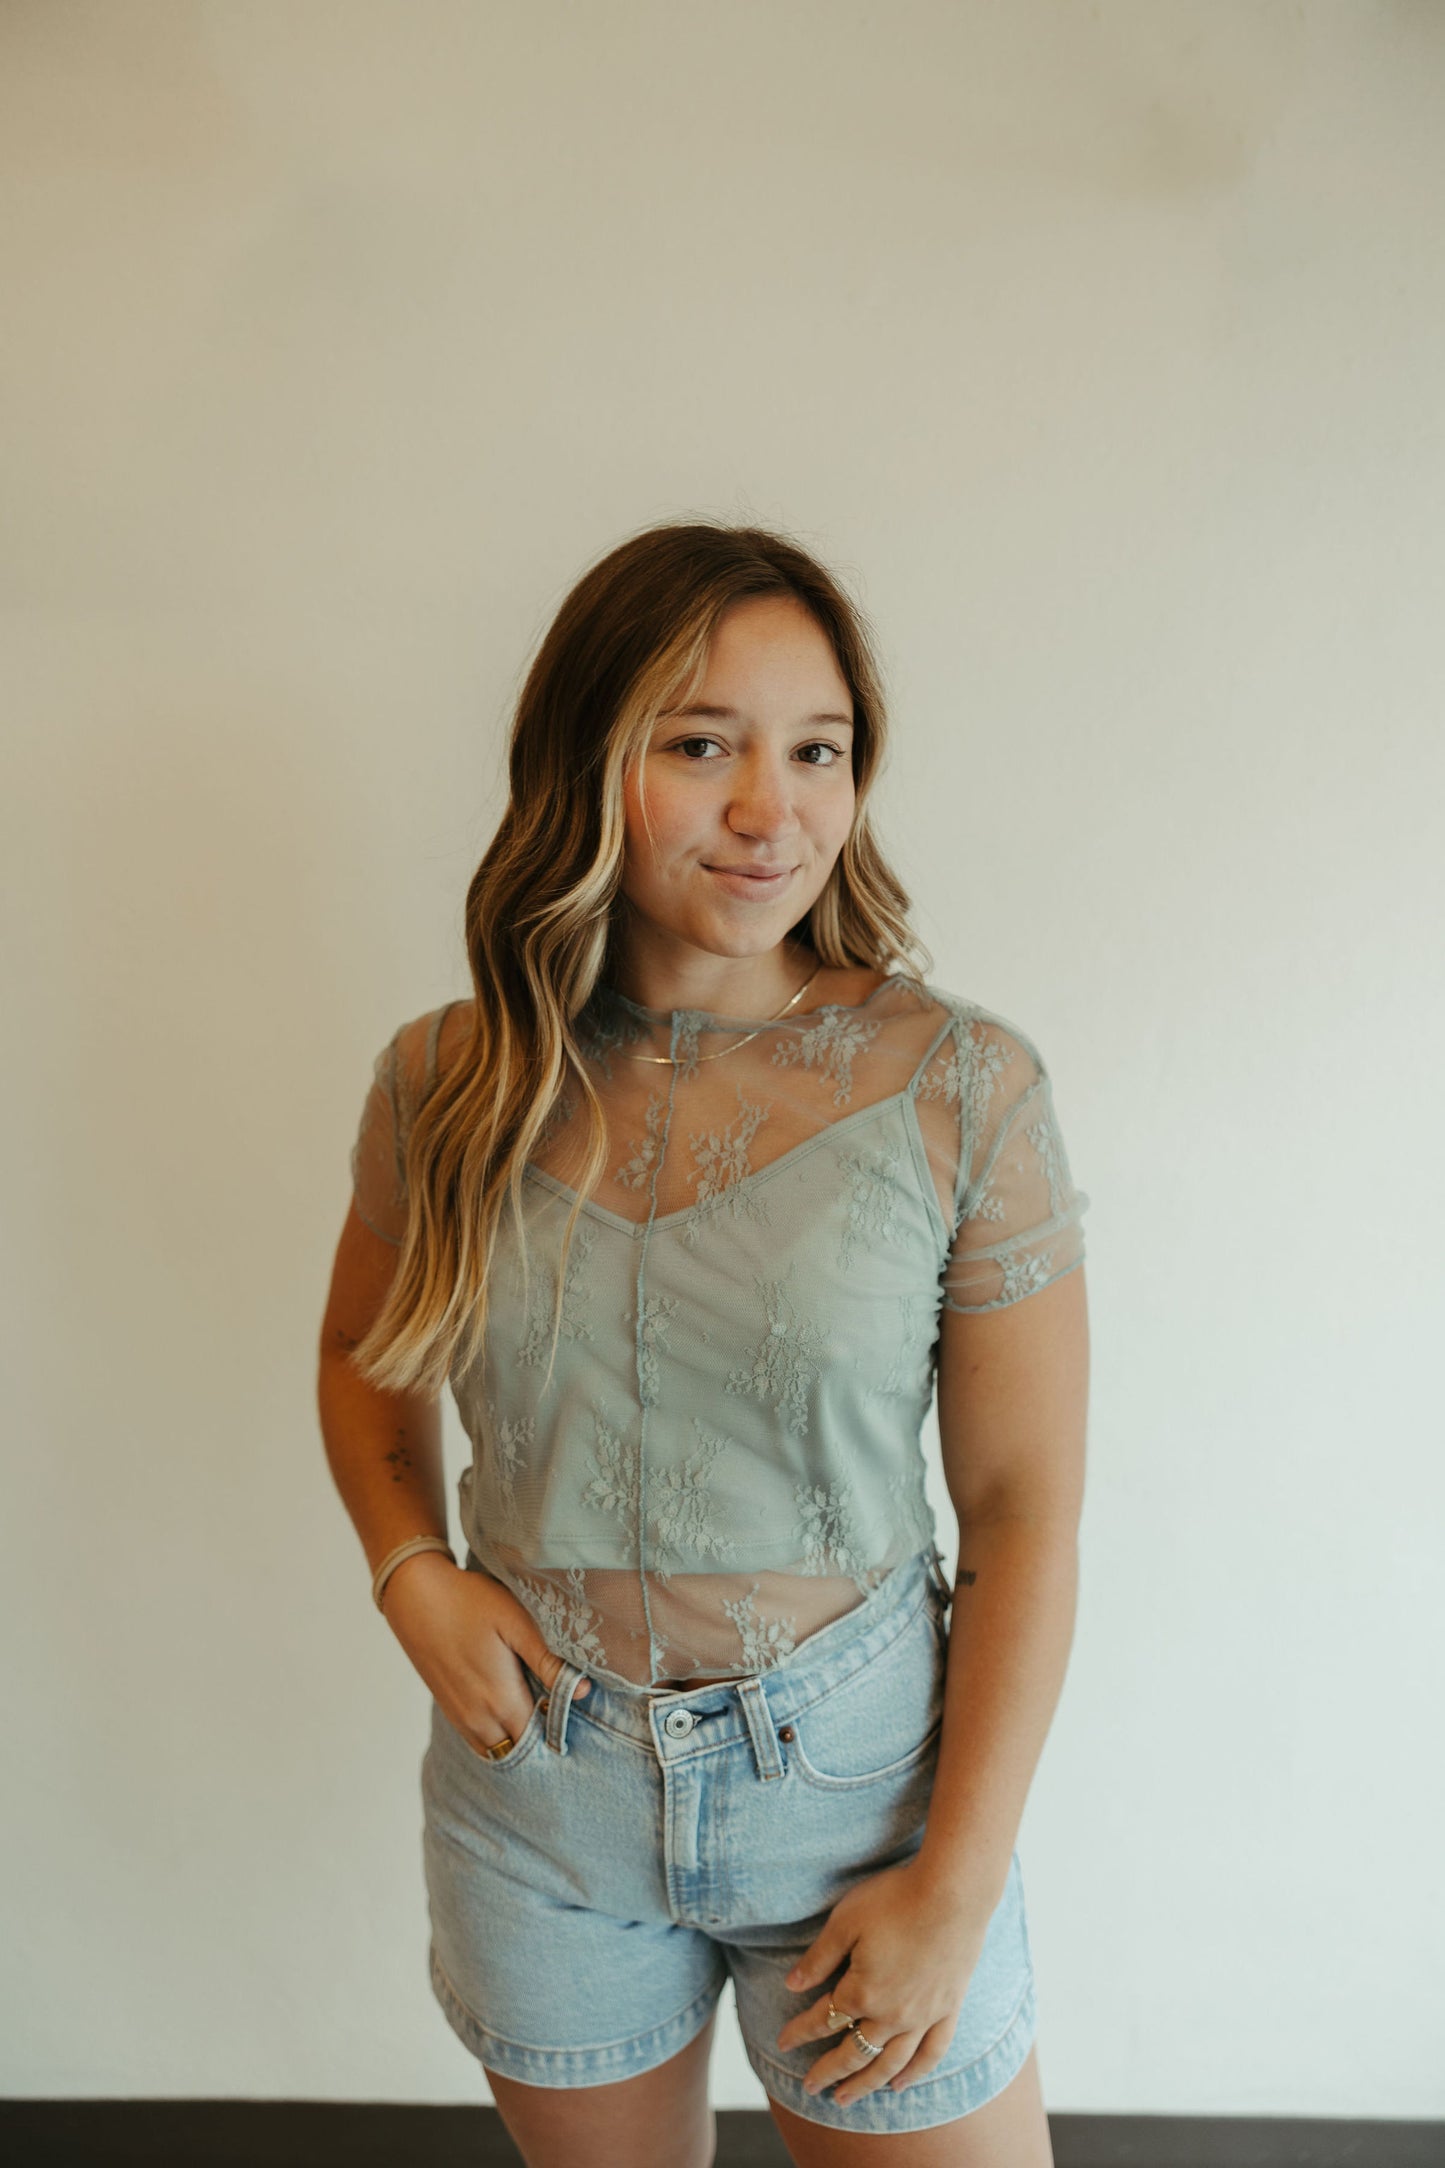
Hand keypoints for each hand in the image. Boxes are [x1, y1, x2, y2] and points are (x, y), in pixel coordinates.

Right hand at [379, 1552, 590, 1754]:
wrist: (415, 1594)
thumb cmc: (469, 1602)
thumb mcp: (516, 1623)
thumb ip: (549, 1661)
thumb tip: (585, 1691)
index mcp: (501, 1700)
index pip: (540, 1739)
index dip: (560, 1730)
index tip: (574, 1714)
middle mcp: (479, 1719)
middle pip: (518, 1748)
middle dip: (540, 1739)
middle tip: (560, 1713)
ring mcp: (459, 1716)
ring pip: (495, 1748)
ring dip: (516, 1738)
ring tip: (536, 1711)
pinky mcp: (447, 1706)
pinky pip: (476, 1739)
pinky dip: (495, 1733)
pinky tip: (507, 1707)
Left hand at [774, 1857, 990, 2106]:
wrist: (953, 1893)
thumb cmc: (895, 1899)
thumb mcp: (846, 1921)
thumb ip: (819, 1958)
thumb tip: (791, 1985)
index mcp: (861, 1992)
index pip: (822, 2020)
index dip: (799, 2033)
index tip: (782, 2044)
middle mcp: (891, 2015)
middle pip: (854, 2052)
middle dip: (828, 2072)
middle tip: (810, 2089)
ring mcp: (922, 2016)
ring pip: (889, 2063)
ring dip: (865, 2084)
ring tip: (845, 2100)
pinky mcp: (948, 2009)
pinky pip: (930, 2054)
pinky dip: (914, 2074)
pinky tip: (900, 2085)